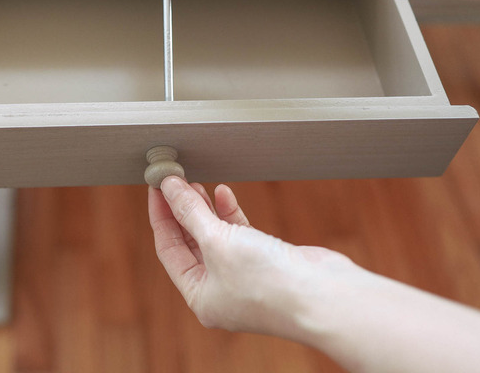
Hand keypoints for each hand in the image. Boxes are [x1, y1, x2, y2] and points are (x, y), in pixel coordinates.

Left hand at [148, 176, 354, 338]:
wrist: (323, 296)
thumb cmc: (267, 282)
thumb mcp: (216, 241)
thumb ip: (190, 212)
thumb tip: (168, 187)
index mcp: (200, 296)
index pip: (169, 250)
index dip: (161, 216)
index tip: (156, 188)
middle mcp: (220, 290)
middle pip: (190, 243)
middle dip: (182, 211)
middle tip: (174, 181)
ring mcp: (244, 277)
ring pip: (215, 236)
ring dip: (204, 209)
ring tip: (196, 182)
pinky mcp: (266, 261)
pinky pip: (239, 234)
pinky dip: (230, 213)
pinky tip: (223, 193)